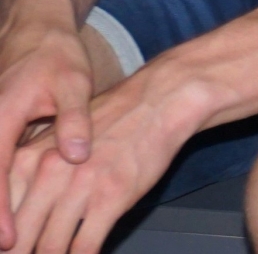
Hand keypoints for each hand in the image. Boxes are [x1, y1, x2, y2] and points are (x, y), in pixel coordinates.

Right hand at [0, 11, 94, 247]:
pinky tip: (8, 214)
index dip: (0, 210)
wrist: (35, 28)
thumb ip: (74, 119)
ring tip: (10, 241)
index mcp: (1, 115)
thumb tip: (79, 156)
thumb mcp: (75, 82)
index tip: (9, 238)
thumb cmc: (57, 54)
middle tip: (10, 250)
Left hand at [5, 68, 202, 253]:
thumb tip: (16, 217)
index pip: (2, 216)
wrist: (159, 101)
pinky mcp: (111, 198)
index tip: (13, 248)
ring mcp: (79, 187)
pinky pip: (84, 246)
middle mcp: (47, 174)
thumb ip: (32, 177)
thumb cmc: (111, 121)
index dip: (6, 241)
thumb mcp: (58, 141)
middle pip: (19, 240)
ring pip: (49, 248)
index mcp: (27, 161)